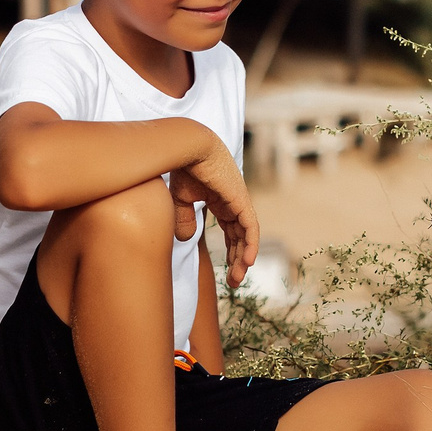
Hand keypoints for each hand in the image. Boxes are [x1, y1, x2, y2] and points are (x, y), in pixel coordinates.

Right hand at [165, 141, 256, 285]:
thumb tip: (186, 239)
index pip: (231, 232)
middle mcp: (233, 203)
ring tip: (238, 279)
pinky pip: (251, 227)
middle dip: (237, 261)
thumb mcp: (180, 200)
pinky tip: (247, 262)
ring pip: (246, 236)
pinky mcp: (241, 200)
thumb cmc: (183, 167)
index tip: (227, 272)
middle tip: (234, 283)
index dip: (230, 252)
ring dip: (243, 259)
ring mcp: (239, 201)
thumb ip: (184, 219)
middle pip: (240, 237)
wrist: (189, 147)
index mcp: (221, 201)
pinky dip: (250, 245)